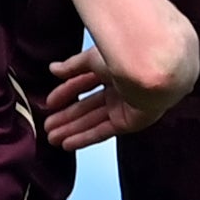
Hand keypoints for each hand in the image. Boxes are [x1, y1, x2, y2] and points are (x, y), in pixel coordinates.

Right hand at [42, 47, 166, 149]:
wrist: (153, 69)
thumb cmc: (129, 55)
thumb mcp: (93, 58)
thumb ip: (72, 67)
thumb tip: (53, 69)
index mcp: (113, 69)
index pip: (85, 83)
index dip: (66, 93)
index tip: (50, 102)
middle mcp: (119, 88)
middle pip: (88, 106)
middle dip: (67, 116)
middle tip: (47, 125)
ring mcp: (125, 106)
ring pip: (93, 121)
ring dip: (72, 130)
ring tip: (51, 138)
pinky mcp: (130, 122)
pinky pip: (103, 132)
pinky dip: (84, 138)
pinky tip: (68, 144)